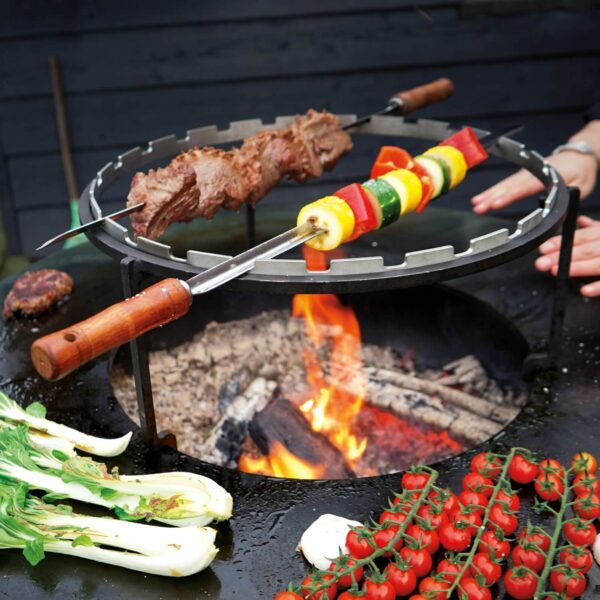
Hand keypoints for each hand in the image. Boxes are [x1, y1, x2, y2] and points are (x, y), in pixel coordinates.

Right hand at [471, 151, 597, 213]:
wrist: (579, 155)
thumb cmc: (581, 172)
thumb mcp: (581, 187)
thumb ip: (566, 202)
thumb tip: (556, 219)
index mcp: (549, 175)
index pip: (526, 187)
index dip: (510, 196)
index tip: (496, 203)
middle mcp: (534, 172)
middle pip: (511, 185)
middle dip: (493, 196)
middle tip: (479, 207)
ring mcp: (527, 172)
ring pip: (506, 184)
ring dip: (489, 194)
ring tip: (476, 203)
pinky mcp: (522, 175)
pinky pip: (507, 183)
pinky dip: (493, 190)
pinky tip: (483, 198)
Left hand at [535, 216, 599, 296]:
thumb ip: (595, 229)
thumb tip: (581, 221)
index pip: (581, 236)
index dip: (560, 242)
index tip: (543, 249)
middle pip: (586, 249)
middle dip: (562, 255)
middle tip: (541, 263)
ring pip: (598, 263)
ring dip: (577, 267)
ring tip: (556, 271)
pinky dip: (597, 286)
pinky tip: (584, 290)